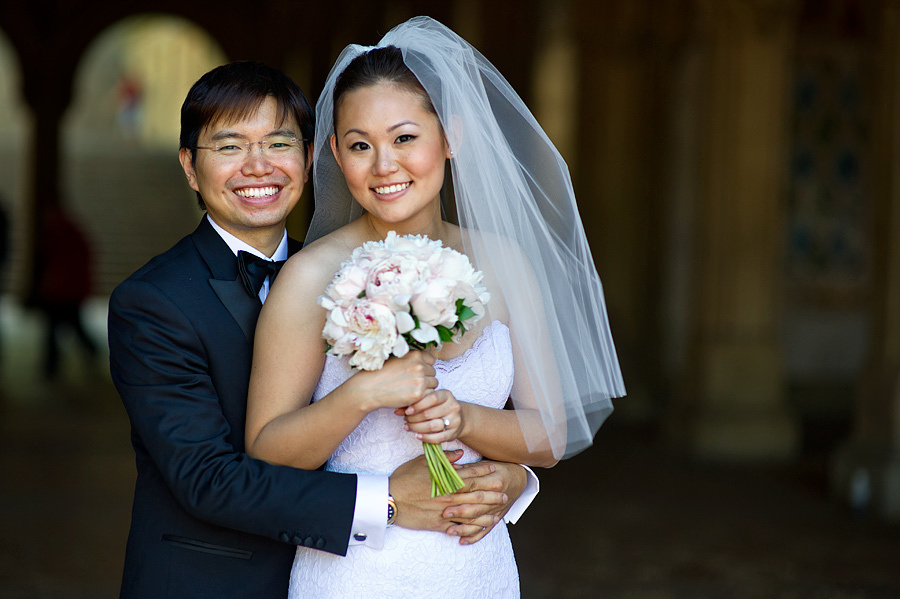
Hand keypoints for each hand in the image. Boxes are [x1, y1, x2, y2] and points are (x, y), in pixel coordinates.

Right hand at [347, 351, 437, 412]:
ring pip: (433, 384)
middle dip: (425, 378)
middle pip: (433, 373)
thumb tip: (426, 362)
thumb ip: (411, 359)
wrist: (369, 388)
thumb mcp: (397, 358)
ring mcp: (420, 379)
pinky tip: (411, 397)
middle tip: (411, 383)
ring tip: (411, 390)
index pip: (431, 361)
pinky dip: (423, 398)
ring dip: (425, 388)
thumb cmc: (381, 373)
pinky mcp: (418, 393)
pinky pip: (429, 395)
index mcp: (415, 355)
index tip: (415, 373)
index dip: (424, 367)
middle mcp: (419, 365)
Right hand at [388, 451, 506, 535]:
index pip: (469, 474)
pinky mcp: (439, 524)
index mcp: (445, 480)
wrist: (388, 499)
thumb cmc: (403, 478)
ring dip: (486, 511)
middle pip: (476, 494)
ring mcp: (445, 511)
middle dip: (492, 492)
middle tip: (505, 491)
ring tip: (499, 511)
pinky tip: (481, 527)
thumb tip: (460, 454)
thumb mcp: (421, 462)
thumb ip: (443, 459)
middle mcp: (448, 495)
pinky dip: (471, 527)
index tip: (495, 469)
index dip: (484, 472)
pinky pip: (459, 527)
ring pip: (471, 512)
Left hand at [398, 389, 462, 443]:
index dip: (418, 405)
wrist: (459, 418)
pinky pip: (438, 438)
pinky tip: (417, 435)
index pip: (433, 398)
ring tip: (408, 427)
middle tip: (405, 420)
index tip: (407, 411)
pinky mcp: (454, 433)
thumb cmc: (439, 407)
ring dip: (417, 428)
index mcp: (447, 395)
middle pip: (430, 413)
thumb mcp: (431, 401)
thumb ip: (416, 402)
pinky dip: (426, 438)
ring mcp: (455, 420)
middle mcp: (453, 406)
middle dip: (414, 418)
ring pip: (433, 426)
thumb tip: (397, 410)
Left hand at [442, 460, 527, 544]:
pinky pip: (485, 530)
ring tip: (449, 531)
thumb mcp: (486, 464)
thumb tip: (450, 469)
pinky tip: (462, 541)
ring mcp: (497, 510)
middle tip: (444, 513)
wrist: (520, 479)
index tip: (445, 491)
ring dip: (464, 527)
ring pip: (479, 520)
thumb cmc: (500, 469)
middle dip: (460, 510)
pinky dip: (474, 537)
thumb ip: (468, 469)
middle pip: (476, 504)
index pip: (474, 484)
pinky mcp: (497, 518)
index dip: (459, 487)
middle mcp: (497, 497)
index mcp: (494, 480)